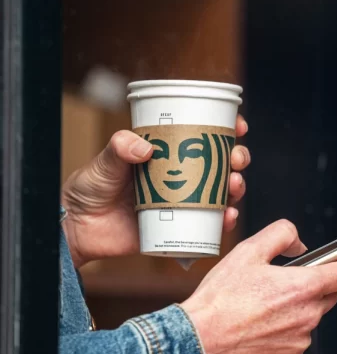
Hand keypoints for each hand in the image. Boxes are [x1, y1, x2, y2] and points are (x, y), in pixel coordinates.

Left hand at [61, 115, 249, 266]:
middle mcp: (178, 177)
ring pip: (219, 192)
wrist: (80, 228)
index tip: (239, 125)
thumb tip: (145, 147)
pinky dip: (223, 221)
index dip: (224, 130)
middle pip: (218, 165)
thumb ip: (119, 149)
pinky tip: (228, 216)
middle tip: (237, 159)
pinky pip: (207, 224)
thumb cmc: (90, 188)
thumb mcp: (103, 162)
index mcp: (164, 155)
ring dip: (235, 187)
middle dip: (237, 159)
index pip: (200, 137)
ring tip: (234, 185)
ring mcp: (180, 202)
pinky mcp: (178, 227)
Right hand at [180, 220, 336, 353]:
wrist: (200, 338)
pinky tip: (260, 322)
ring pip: (310, 315)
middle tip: (280, 280)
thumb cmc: (221, 298)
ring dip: (295, 306)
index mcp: (302, 287)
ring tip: (262, 304)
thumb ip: (281, 234)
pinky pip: (297, 336)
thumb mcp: (248, 250)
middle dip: (311, 283)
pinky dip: (285, 327)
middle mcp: (307, 315)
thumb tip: (299, 243)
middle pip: (328, 293)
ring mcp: (300, 340)